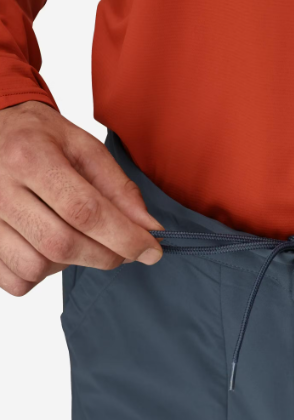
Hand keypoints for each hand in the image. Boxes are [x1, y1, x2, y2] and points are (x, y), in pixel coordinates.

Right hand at [0, 101, 162, 295]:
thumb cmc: (40, 138)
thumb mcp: (84, 147)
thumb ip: (118, 188)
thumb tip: (148, 229)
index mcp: (31, 157)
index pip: (85, 210)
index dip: (124, 237)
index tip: (151, 249)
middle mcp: (0, 188)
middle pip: (62, 244)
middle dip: (105, 255)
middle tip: (124, 250)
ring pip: (36, 267)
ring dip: (70, 264)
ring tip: (77, 240)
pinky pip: (15, 281)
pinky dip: (40, 275)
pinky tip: (48, 251)